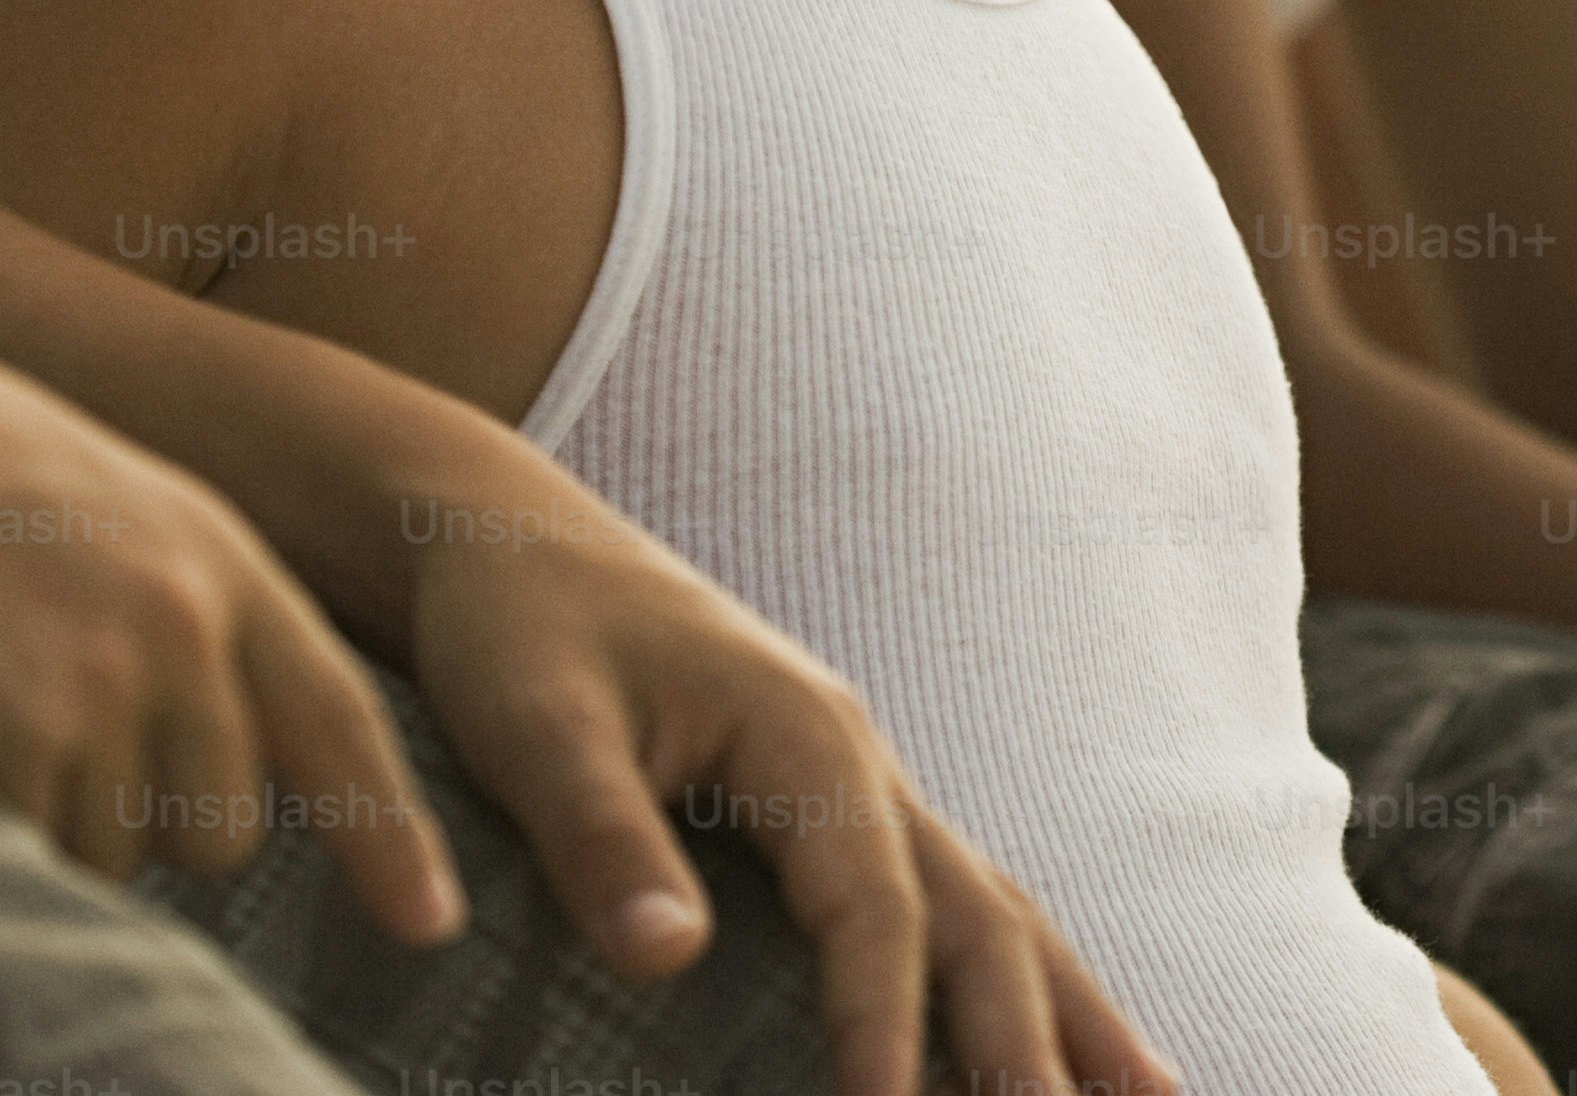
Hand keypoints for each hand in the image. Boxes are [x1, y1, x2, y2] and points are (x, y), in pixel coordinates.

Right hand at [0, 252, 463, 938]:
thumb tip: (198, 752)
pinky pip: (22, 855)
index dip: (387, 831)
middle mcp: (185, 620)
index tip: (429, 922)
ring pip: (111, 854)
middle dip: (143, 817)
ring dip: (45, 819)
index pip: (336, 717)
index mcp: (216, 554)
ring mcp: (105, 681)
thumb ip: (170, 611)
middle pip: (219, 826)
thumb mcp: (93, 506)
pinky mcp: (13, 739)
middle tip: (31, 720)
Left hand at [396, 471, 1173, 1095]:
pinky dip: (1025, 975)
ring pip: (997, 907)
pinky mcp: (836, 804)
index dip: (888, 1026)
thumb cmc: (513, 627)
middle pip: (978, 916)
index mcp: (804, 739)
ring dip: (1072, 1012)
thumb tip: (665, 957)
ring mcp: (862, 781)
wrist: (505, 533)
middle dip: (1031, 1044)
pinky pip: (959, 900)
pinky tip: (1056, 1041)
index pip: (875, 910)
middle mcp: (860, 760)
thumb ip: (600, 836)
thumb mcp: (533, 725)